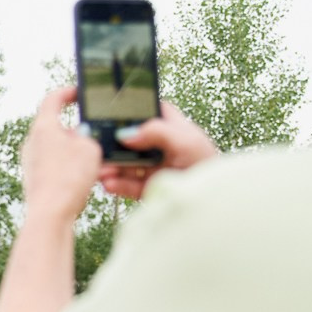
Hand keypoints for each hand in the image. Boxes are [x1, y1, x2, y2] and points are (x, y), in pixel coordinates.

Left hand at [22, 87, 101, 223]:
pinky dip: (72, 168)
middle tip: (97, 138)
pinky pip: (57, 166)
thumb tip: (83, 139)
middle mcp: (32, 142)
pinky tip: (88, 178)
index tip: (79, 93)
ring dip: (79, 153)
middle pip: (58, 127)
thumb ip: (89, 136)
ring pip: (60, 149)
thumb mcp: (90, 148)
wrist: (50, 215)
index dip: (68, 93)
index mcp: (43, 127)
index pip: (52, 99)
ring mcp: (31, 161)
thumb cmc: (68, 179)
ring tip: (98, 163)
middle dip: (79, 132)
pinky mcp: (36, 179)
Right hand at [98, 102, 218, 199]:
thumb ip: (156, 130)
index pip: (148, 111)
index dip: (131, 109)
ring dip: (110, 166)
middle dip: (112, 144)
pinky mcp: (147, 186)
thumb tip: (127, 133)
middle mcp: (159, 146)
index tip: (111, 112)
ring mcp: (151, 166)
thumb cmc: (208, 167)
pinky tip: (110, 183)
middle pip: (129, 139)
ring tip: (102, 170)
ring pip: (124, 163)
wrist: (212, 201)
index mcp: (171, 127)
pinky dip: (116, 184)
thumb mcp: (186, 141)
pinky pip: (126, 184)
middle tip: (99, 147)